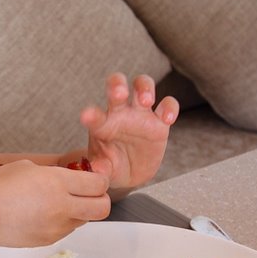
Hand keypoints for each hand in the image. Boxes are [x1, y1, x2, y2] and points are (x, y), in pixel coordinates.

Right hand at [0, 160, 110, 248]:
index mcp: (57, 182)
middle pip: (103, 208)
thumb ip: (52, 173)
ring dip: (81, 211)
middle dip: (101, 199)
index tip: (93, 178)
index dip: (100, 180)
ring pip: (86, 220)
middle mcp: (62, 206)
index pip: (99, 184)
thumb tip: (66, 179)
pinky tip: (45, 214)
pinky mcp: (49, 240)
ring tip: (61, 203)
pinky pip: (67, 229)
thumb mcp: (27, 167)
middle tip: (89, 194)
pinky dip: (64, 221)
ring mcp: (57, 227)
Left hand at [80, 73, 178, 189]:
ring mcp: (140, 114)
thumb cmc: (111, 165)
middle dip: (117, 85)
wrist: (129, 172)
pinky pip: (167, 105)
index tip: (87, 117)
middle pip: (117, 85)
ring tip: (146, 100)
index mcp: (102, 123)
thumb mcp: (105, 170)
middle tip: (119, 94)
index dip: (91, 114)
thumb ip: (101, 168)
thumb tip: (97, 170)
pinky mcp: (160, 122)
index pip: (95, 115)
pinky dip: (169, 107)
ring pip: (142, 85)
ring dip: (144, 87)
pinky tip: (168, 119)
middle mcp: (120, 112)